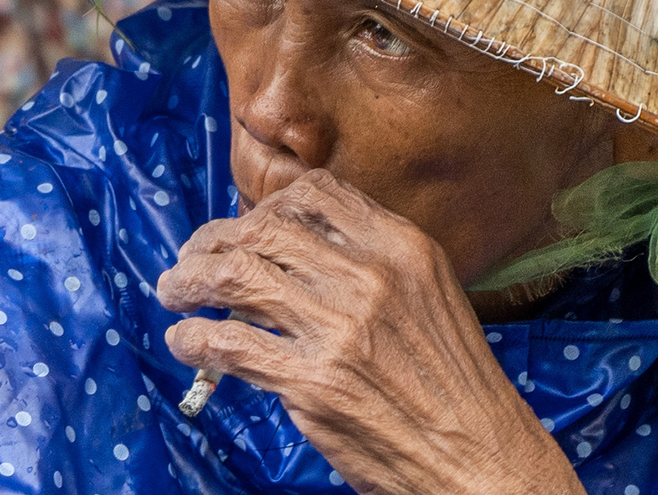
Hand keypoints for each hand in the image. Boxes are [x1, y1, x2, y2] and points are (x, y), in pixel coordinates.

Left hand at [157, 169, 585, 494]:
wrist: (485, 462)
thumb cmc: (453, 386)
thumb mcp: (428, 300)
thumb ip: (368, 265)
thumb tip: (287, 248)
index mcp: (403, 249)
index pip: (313, 195)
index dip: (261, 207)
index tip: (239, 228)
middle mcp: (370, 278)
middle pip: (261, 230)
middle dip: (211, 241)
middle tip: (189, 261)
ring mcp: (340, 330)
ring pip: (234, 276)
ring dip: (188, 280)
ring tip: (172, 292)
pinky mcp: (313, 383)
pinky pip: (228, 343)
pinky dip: (192, 338)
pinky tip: (184, 341)